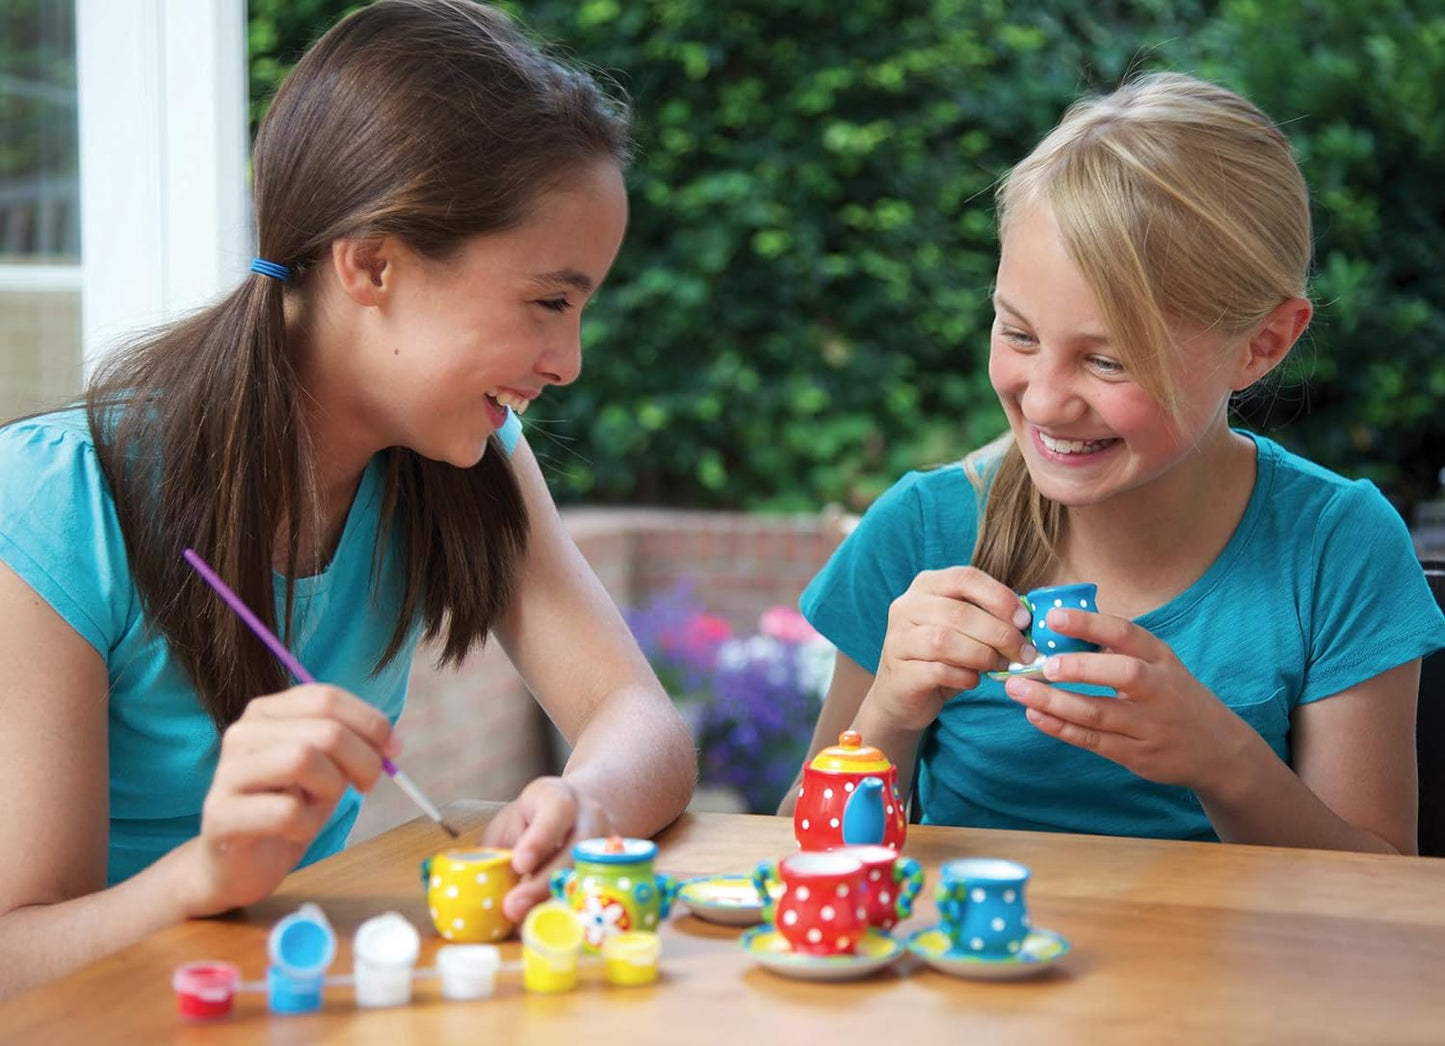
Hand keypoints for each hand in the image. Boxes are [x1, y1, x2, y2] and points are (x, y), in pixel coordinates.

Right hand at [181, 684, 395, 915]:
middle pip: (324, 730)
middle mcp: (242, 733)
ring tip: (319, 805)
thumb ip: (353, 745)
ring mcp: (227, 773)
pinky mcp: (221, 815)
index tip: (393, 750)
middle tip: (367, 785)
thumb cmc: (286, 809)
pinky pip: (285, 811)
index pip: (326, 698)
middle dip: (362, 759)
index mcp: (267, 712)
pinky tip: (295, 830)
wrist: (237, 865)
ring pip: (302, 759)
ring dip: (330, 788)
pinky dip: (306, 824)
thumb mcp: (326, 769)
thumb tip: (393, 741)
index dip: (369, 722)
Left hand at [480, 776, 613, 922]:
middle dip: (543, 882)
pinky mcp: (614, 872)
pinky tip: (550, 930)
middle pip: (576, 850)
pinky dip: (572, 915)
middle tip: (513, 907)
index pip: (556, 811)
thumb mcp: (510, 828)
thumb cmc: (529, 826)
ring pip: (589, 876)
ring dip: (558, 904)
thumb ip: (495, 855)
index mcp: (559, 798)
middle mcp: (590, 817)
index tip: (519, 864)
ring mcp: (607, 845)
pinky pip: (597, 896)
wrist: (573, 819)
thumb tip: (474, 894)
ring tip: (529, 926)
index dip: (540, 839)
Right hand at [868, 566, 1033, 729]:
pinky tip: (974, 680)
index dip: (999, 597)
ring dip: (983, 655)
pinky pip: (938, 671)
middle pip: (958, 612)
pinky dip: (965, 677)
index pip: (965, 578)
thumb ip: (987, 616)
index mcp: (925, 585)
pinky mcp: (900, 672)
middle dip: (999, 633)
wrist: (903, 693)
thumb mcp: (963, 628)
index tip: (1024, 620)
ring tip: (1001, 665)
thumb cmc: (941, 655)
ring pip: (945, 641)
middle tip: (1023, 652)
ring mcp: (898, 639)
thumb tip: (1026, 620)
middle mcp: (906, 607)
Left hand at [1001, 607, 1253, 789]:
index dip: (1090, 623)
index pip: (1126, 634)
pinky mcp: (1136, 755)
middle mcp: (1159, 690)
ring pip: (1097, 713)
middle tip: (1042, 664)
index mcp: (1161, 659)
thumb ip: (1119, 649)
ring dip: (1053, 702)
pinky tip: (1035, 715)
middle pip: (1121, 674)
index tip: (1054, 617)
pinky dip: (1060, 728)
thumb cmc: (1175, 696)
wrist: (1219, 750)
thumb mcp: (1160, 664)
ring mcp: (1149, 726)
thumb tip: (1060, 628)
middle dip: (1079, 667)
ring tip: (1019, 689)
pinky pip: (1092, 741)